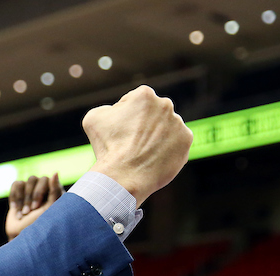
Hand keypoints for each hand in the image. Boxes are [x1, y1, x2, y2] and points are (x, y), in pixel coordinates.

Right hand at [6, 174, 62, 240]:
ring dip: (22, 199)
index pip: (47, 180)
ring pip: (25, 182)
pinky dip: (14, 197)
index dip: (39, 192)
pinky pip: (16, 184)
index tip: (37, 207)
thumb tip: (55, 172)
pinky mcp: (19, 194)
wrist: (20, 237)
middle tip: (29, 211)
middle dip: (30, 196)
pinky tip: (15, 210)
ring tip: (23, 214)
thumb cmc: (38, 226)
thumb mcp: (49, 210)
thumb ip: (55, 191)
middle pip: (35, 179)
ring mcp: (30, 191)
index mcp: (55, 193)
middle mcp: (44, 190)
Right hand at [84, 85, 192, 205]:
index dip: (123, 118)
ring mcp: (178, 123)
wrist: (124, 176)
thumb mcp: (93, 119)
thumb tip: (116, 112)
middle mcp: (165, 104)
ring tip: (141, 154)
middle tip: (130, 144)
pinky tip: (153, 159)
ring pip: (165, 128)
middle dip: (143, 125)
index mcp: (144, 94)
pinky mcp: (186, 141)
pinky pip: (176, 143)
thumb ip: (107, 109)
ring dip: (156, 137)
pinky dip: (166, 150)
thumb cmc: (107, 147)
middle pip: (153, 114)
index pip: (134, 102)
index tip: (118, 132)